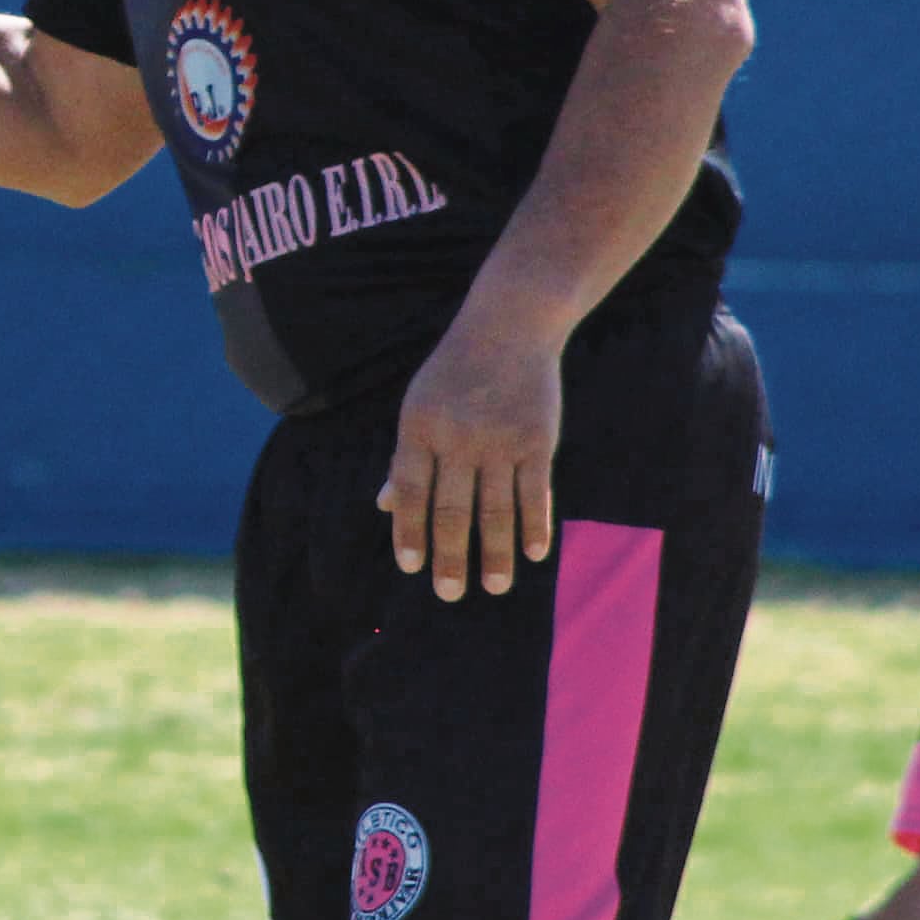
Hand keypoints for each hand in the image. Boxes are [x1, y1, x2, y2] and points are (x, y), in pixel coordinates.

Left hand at [380, 322, 561, 598]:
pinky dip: (534, 526)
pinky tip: (533, 554)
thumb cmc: (455, 372)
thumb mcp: (418, 406)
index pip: (409, 490)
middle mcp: (457, 437)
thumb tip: (383, 505)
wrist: (509, 325)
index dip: (409, 531)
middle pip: (451, 509)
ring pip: (495, 509)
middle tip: (448, 594)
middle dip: (449, 556)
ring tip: (494, 587)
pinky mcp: (536, 440)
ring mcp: (499, 440)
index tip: (411, 568)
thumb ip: (405, 458)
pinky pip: (534, 492)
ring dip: (494, 553)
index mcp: (419, 427)